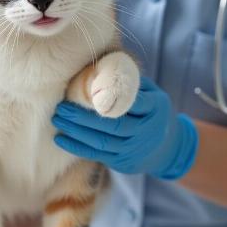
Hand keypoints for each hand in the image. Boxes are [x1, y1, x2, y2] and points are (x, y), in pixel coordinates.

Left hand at [52, 76, 197, 179]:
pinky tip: (60, 139)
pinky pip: (98, 155)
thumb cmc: (152, 112)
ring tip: (58, 119)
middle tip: (61, 106)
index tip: (85, 88)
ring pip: (102, 141)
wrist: (168, 148)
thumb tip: (99, 64)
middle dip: (83, 116)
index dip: (109, 96)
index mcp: (155, 108)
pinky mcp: (124, 162)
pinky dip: (78, 147)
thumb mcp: (152, 93)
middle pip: (113, 124)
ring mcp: (135, 148)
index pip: (132, 101)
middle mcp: (147, 130)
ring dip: (76, 131)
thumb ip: (130, 82)